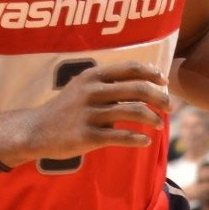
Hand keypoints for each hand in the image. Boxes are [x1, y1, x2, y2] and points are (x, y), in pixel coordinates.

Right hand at [0, 61, 169, 167]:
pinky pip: (119, 136)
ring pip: (132, 111)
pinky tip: (146, 141)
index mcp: (92, 76)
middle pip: (136, 89)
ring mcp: (88, 114)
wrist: (38, 130)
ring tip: (160, 125)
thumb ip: (110, 81)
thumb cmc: (68, 107)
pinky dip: (137, 139)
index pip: (130, 68)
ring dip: (152, 118)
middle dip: (159, 97)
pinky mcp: (87, 136)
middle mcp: (91, 91)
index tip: (165, 82)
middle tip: (170, 107)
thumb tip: (147, 76)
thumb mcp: (84, 86)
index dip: (151, 73)